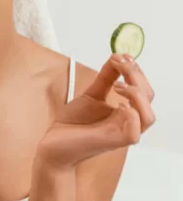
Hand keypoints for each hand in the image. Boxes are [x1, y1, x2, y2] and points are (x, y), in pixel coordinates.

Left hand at [37, 53, 155, 168]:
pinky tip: (118, 104)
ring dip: (137, 95)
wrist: (53, 145)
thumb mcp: (91, 95)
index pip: (144, 90)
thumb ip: (105, 78)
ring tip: (118, 85)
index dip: (136, 71)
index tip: (123, 55)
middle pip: (148, 98)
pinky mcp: (113, 143)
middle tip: (119, 63)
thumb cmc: (72, 124)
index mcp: (126, 112)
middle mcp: (128, 122)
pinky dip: (131, 116)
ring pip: (148, 117)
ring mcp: (121, 133)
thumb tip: (117, 56)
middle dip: (136, 76)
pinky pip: (134, 133)